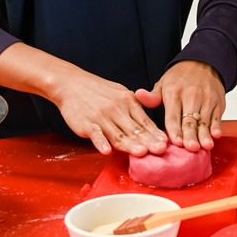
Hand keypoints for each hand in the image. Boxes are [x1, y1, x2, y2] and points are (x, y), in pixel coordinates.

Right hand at [52, 69, 167, 156]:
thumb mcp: (121, 91)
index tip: (166, 143)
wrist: (71, 84)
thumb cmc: (98, 90)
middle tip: (161, 150)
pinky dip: (101, 142)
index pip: (144, 121)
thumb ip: (137, 104)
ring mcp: (101, 117)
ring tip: (141, 153)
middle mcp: (116, 109)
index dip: (155, 133)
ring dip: (130, 144)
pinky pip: (95, 134)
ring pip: (118, 134)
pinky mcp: (86, 124)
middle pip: (134, 129)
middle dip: (148, 141)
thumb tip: (154, 114)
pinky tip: (107, 151)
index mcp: (127, 101)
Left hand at [137, 61, 224, 150]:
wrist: (203, 63)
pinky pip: (217, 116)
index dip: (175, 129)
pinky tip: (216, 135)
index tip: (176, 142)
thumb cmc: (180, 78)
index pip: (173, 115)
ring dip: (205, 134)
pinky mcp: (218, 102)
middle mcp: (192, 96)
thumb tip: (139, 95)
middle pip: (190, 120)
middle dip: (191, 135)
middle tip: (190, 148)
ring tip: (205, 146)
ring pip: (204, 120)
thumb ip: (152, 96)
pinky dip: (217, 126)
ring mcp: (206, 99)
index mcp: (174, 93)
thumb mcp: (163, 83)